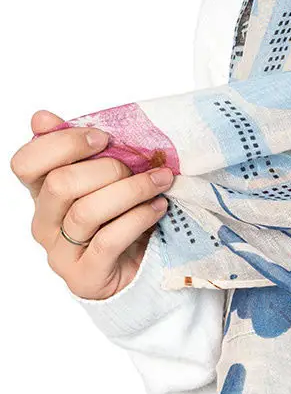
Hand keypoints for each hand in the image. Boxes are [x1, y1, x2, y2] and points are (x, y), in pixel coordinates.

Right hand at [10, 109, 173, 300]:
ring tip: (162, 182)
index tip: (102, 137)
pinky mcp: (84, 276)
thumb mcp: (105, 176)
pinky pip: (108, 240)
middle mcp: (44, 222)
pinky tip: (158, 207)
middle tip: (142, 164)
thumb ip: (81, 147)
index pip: (25, 163)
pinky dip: (139, 217)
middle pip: (60, 184)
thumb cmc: (119, 213)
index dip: (62, 144)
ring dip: (133, 190)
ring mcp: (60, 253)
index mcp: (42, 192)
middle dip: (108, 168)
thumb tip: (40, 117)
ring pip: (87, 211)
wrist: (137, 266)